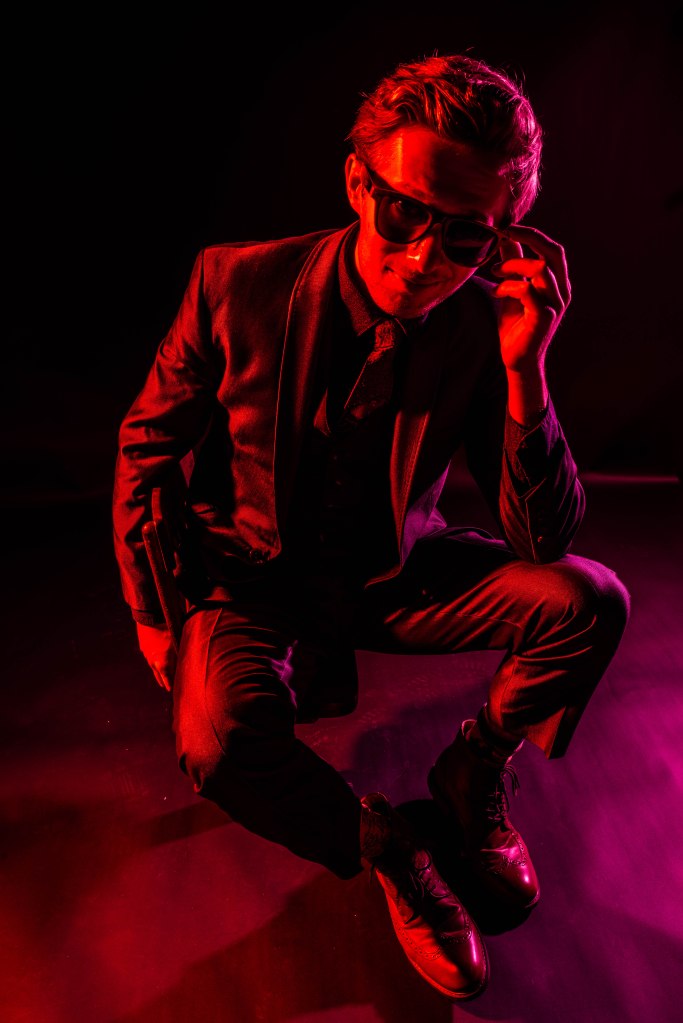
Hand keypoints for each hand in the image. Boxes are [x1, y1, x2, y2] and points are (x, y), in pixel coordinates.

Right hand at [136, 622, 176, 691]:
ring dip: (158, 672)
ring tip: (161, 677)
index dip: (171, 686)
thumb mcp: (179, 642)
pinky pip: (149, 657)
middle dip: (164, 682)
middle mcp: (154, 662)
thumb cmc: (169, 629)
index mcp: (164, 663)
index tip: (173, 691)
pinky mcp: (143, 647)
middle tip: (167, 688)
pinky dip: (154, 661)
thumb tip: (186, 660)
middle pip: (160, 676)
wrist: (150, 616)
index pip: (169, 680)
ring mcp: (147, 655)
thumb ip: (181, 654)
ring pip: (153, 668)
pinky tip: (155, 660)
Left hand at [491, 224, 570, 372]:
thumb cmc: (515, 326)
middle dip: (530, 237)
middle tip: (506, 233)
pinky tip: (497, 292)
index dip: (532, 234)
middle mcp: (561, 291)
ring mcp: (554, 305)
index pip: (551, 249)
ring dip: (513, 265)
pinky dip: (511, 286)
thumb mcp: (511, 290)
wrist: (517, 360)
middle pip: (554, 253)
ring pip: (540, 269)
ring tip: (495, 274)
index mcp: (556, 283)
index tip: (507, 228)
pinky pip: (529, 292)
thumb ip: (512, 265)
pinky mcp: (543, 319)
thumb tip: (505, 239)